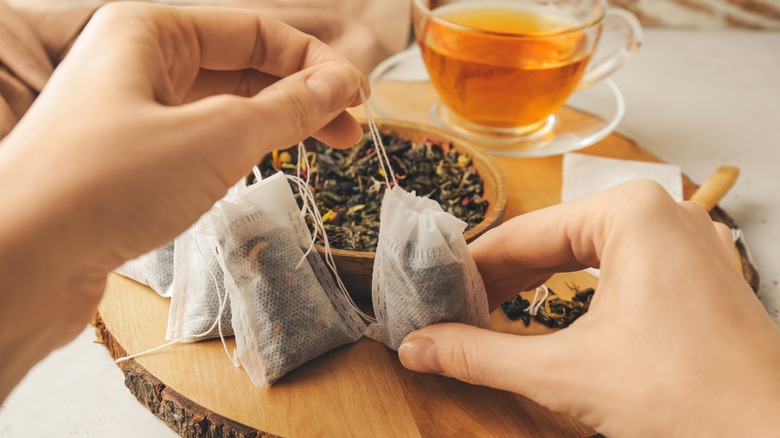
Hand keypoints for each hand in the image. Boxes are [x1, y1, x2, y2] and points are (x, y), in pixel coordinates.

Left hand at [0, 2, 365, 399]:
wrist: (17, 262)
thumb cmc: (106, 183)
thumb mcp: (216, 137)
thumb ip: (285, 108)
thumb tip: (339, 84)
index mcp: (150, 30)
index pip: (255, 30)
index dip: (314, 62)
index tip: (360, 98)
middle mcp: (137, 63)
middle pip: (241, 67)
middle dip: (300, 95)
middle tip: (350, 131)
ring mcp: (129, 113)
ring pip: (221, 106)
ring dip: (273, 125)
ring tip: (320, 150)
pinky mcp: (127, 161)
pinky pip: (198, 141)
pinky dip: (238, 151)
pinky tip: (260, 169)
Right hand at [398, 181, 779, 436]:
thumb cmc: (685, 398)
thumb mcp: (563, 372)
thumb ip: (479, 356)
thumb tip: (417, 348)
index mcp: (629, 211)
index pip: (523, 234)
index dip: (470, 267)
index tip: (432, 290)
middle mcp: (661, 211)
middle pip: (553, 239)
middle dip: (500, 279)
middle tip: (453, 310)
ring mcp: (685, 239)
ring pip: (585, 253)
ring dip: (535, 285)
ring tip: (489, 313)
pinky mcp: (696, 271)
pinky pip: (618, 267)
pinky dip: (576, 291)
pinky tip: (547, 311)